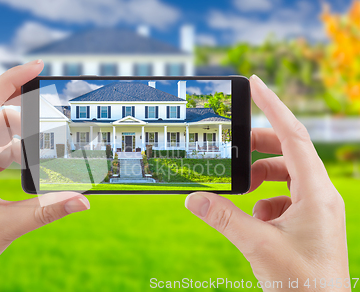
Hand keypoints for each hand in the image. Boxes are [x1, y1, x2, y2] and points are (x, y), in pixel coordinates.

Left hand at [0, 60, 89, 291]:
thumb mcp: (6, 227)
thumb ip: (47, 210)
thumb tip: (82, 200)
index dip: (10, 80)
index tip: (35, 67)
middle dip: (21, 101)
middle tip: (52, 102)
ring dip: (21, 128)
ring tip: (48, 135)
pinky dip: (15, 148)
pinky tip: (32, 155)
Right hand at [185, 75, 348, 290]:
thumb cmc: (302, 283)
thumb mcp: (257, 244)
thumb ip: (222, 216)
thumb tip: (193, 198)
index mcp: (316, 192)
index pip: (294, 136)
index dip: (273, 106)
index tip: (255, 83)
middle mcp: (320, 195)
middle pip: (288, 152)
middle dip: (257, 147)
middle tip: (232, 146)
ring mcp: (316, 208)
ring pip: (285, 175)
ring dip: (259, 177)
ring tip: (240, 191)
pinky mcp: (308, 221)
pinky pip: (284, 196)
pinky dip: (264, 200)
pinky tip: (254, 219)